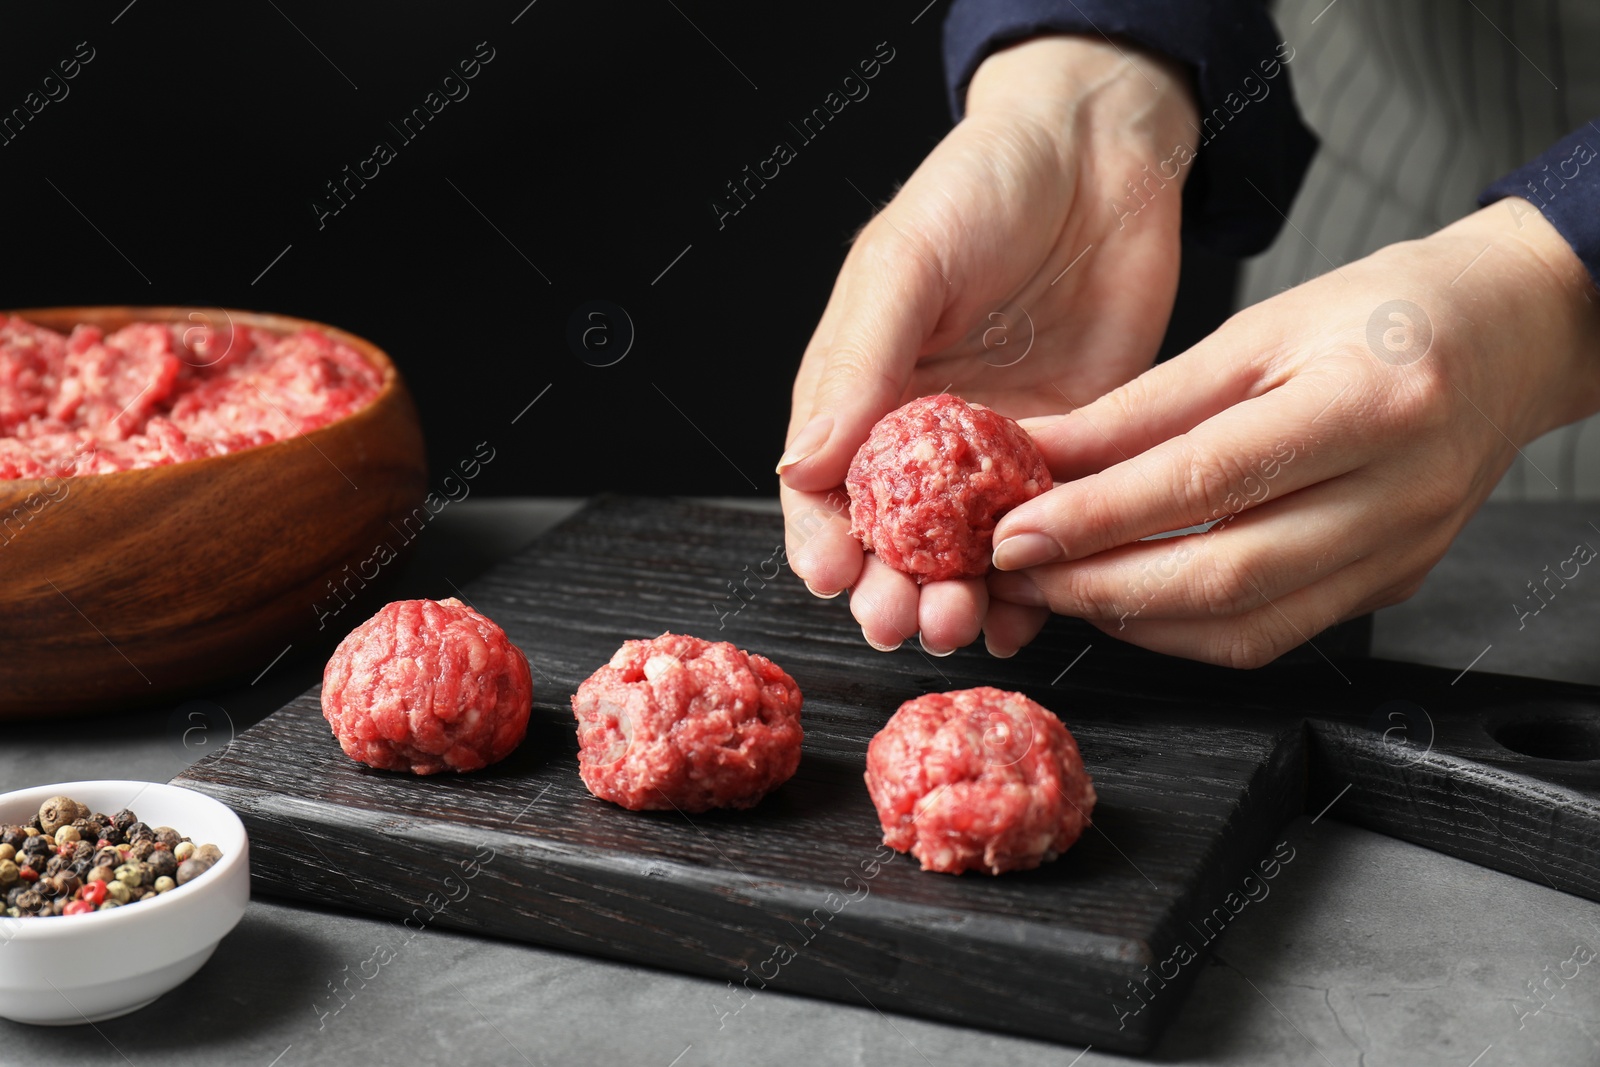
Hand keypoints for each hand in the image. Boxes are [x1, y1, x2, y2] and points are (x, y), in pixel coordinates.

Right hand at [777, 35, 1199, 655]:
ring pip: (963, 552)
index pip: (823, 487)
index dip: (822, 540)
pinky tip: (1023, 614)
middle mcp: (920, 431)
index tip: (834, 576)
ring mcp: (994, 451)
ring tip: (963, 620)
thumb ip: (856, 362)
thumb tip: (802, 463)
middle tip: (902, 617)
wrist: (1101, 153)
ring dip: (956, 596)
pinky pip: (1040, 534)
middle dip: (888, 587)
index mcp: (861, 387)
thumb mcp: (904, 262)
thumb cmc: (982, 183)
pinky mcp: (1066, 455)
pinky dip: (1029, 584)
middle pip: (890, 538)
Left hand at [988, 200, 1599, 665]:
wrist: (1511, 336)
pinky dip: (1188, 628)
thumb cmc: (1385, 313)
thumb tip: (1040, 454)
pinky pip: (1274, 633)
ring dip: (1134, 620)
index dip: (1098, 517)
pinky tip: (1131, 598)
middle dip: (1099, 586)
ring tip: (1059, 587)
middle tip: (1018, 574)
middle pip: (1225, 576)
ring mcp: (1402, 552)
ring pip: (1246, 628)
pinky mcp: (1392, 585)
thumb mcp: (1258, 330)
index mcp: (1369, 401)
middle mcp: (1398, 491)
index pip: (1206, 481)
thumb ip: (1144, 406)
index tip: (1015, 531)